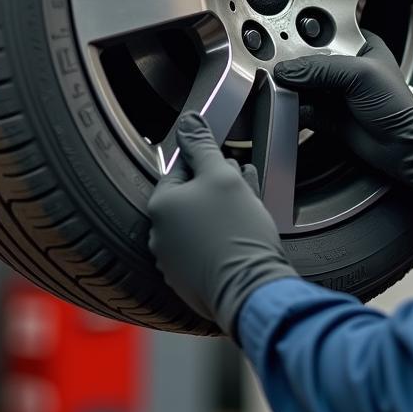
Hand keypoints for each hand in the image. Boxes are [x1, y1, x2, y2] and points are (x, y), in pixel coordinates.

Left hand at [147, 112, 297, 336]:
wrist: (253, 290)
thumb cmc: (237, 232)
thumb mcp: (222, 175)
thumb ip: (202, 145)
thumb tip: (188, 120)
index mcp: (161, 206)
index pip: (181, 168)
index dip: (208, 161)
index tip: (229, 164)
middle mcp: (159, 235)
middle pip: (189, 197)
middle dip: (215, 186)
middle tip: (240, 182)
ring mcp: (172, 262)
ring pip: (197, 223)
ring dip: (220, 210)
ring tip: (247, 204)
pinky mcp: (189, 282)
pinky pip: (203, 249)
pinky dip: (220, 237)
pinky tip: (242, 231)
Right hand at [273, 30, 412, 197]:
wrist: (401, 146)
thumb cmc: (396, 106)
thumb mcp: (360, 74)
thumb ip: (322, 68)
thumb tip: (289, 70)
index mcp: (358, 45)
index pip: (324, 35)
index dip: (305, 39)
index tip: (286, 45)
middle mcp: (344, 65)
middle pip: (308, 59)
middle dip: (294, 67)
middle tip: (283, 72)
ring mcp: (333, 90)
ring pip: (302, 84)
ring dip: (292, 88)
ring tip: (287, 91)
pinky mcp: (325, 112)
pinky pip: (302, 107)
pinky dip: (295, 108)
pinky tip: (295, 108)